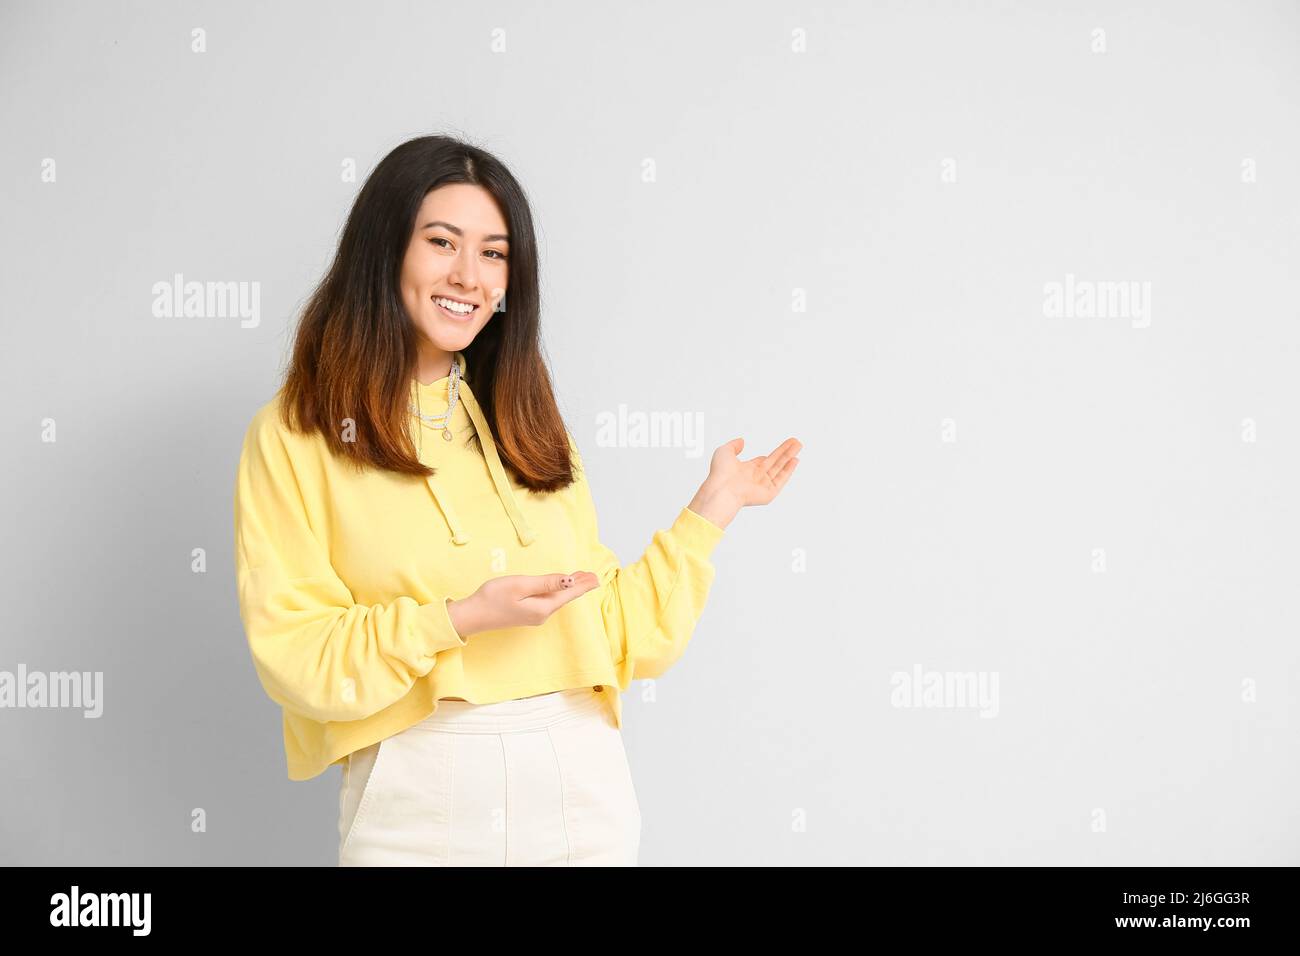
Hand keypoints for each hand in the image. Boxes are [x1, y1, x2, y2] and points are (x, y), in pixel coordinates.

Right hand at [448, 572, 599, 637]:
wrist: (473, 615)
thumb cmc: (493, 597)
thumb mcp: (521, 585)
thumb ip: (545, 583)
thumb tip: (569, 580)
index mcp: (543, 607)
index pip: (568, 594)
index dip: (583, 585)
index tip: (596, 578)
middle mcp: (542, 614)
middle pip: (565, 597)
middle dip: (579, 586)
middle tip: (594, 576)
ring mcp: (535, 616)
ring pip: (557, 599)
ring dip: (569, 588)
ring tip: (581, 578)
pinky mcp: (527, 614)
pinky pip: (549, 601)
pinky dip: (558, 591)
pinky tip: (559, 587)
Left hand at [687, 436, 801, 528]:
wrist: (722, 488)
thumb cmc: (720, 473)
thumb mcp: (724, 452)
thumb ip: (733, 445)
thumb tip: (742, 440)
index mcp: (745, 470)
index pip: (763, 461)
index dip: (773, 454)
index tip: (783, 447)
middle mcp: (755, 478)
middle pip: (775, 463)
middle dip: (786, 452)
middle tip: (796, 442)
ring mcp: (762, 486)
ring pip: (780, 469)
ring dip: (790, 457)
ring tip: (799, 445)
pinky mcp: (768, 494)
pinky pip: (781, 481)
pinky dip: (789, 471)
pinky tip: (795, 460)